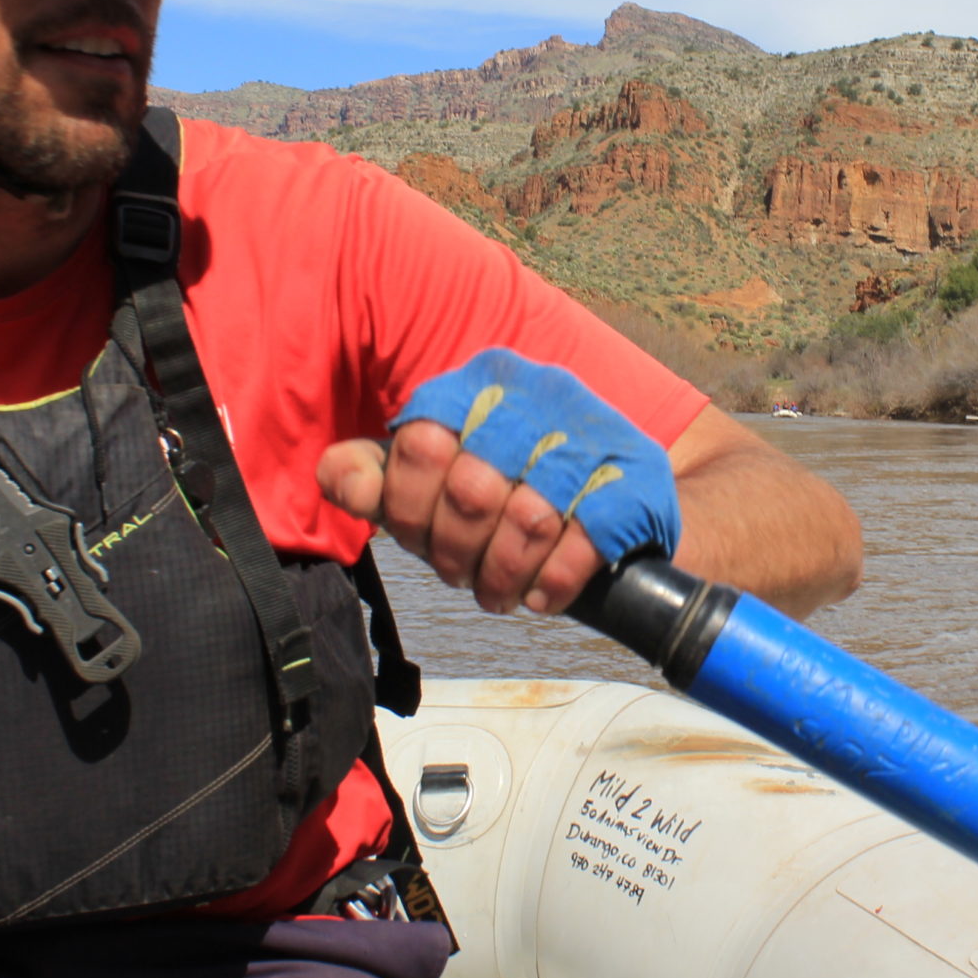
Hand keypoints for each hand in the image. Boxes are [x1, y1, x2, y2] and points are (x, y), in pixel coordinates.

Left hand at [317, 350, 680, 614]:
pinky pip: (583, 544)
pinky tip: (540, 595)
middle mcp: (541, 394)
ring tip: (498, 593)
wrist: (628, 493)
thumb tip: (339, 479)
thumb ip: (378, 474)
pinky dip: (551, 584)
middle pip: (472, 489)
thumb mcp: (437, 476)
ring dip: (502, 577)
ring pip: (529, 520)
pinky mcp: (637, 482)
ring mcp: (595, 434)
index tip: (421, 536)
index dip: (411, 508)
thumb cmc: (514, 488)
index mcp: (483, 383)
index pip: (420, 443)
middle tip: (461, 575)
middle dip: (455, 551)